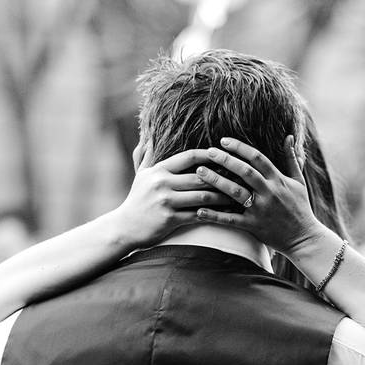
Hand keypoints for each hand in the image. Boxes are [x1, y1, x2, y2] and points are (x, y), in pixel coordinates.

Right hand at [112, 145, 234, 247]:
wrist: (124, 227)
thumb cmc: (136, 199)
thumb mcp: (140, 174)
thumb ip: (146, 155)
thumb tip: (150, 136)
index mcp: (159, 170)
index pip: (188, 157)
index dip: (208, 155)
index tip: (224, 154)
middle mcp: (162, 183)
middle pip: (200, 177)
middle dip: (222, 177)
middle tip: (240, 177)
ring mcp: (166, 201)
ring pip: (203, 196)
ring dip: (223, 196)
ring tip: (237, 196)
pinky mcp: (170, 219)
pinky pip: (198, 215)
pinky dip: (214, 214)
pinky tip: (227, 214)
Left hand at [193, 136, 326, 255]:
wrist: (304, 238)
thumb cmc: (301, 207)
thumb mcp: (299, 181)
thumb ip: (292, 158)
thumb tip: (288, 136)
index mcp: (278, 180)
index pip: (257, 158)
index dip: (240, 148)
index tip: (223, 140)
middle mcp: (269, 193)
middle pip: (245, 171)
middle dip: (226, 160)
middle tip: (208, 152)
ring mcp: (260, 210)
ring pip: (236, 192)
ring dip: (216, 181)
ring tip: (199, 172)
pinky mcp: (253, 226)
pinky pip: (231, 220)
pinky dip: (215, 215)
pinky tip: (199, 210)